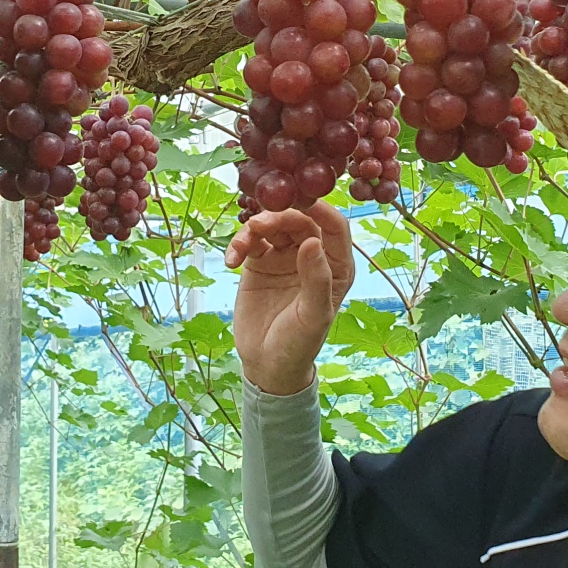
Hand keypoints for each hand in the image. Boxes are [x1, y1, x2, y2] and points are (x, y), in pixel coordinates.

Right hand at [226, 202, 354, 394]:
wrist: (267, 364)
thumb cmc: (299, 343)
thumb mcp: (313, 315)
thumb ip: (316, 279)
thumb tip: (311, 241)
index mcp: (337, 265)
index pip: (335, 227)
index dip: (320, 210)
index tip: (300, 203)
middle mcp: (313, 255)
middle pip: (300, 220)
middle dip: (280, 217)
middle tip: (259, 225)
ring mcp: (285, 256)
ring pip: (273, 226)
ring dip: (255, 228)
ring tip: (241, 245)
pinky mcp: (260, 262)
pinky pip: (251, 241)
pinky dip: (239, 243)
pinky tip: (231, 260)